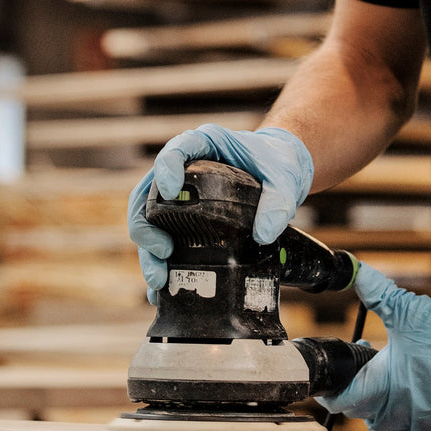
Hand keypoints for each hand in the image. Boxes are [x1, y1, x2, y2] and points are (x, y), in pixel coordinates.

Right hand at [127, 125, 313, 296]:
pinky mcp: (183, 215)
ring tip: (159, 279)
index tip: (172, 191)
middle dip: (146, 224)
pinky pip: (162, 235)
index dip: (167, 168)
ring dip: (147, 249)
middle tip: (163, 251)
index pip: (177, 149)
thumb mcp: (284, 178)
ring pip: (148, 217)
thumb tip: (264, 235)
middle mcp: (185, 166)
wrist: (281, 169)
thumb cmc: (278, 164)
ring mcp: (180, 193)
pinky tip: (162, 287)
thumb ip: (279, 202)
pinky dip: (158, 260)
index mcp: (206, 144)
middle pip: (149, 191)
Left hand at [316, 263, 430, 430]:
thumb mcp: (410, 309)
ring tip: (387, 370)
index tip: (332, 370)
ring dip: (379, 398)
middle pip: (360, 412)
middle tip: (365, 358)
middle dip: (356, 386)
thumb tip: (357, 273)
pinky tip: (414, 378)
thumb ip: (379, 292)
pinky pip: (410, 422)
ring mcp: (420, 423)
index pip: (342, 401)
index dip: (331, 387)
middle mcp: (399, 413)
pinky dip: (404, 404)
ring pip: (384, 420)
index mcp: (384, 389)